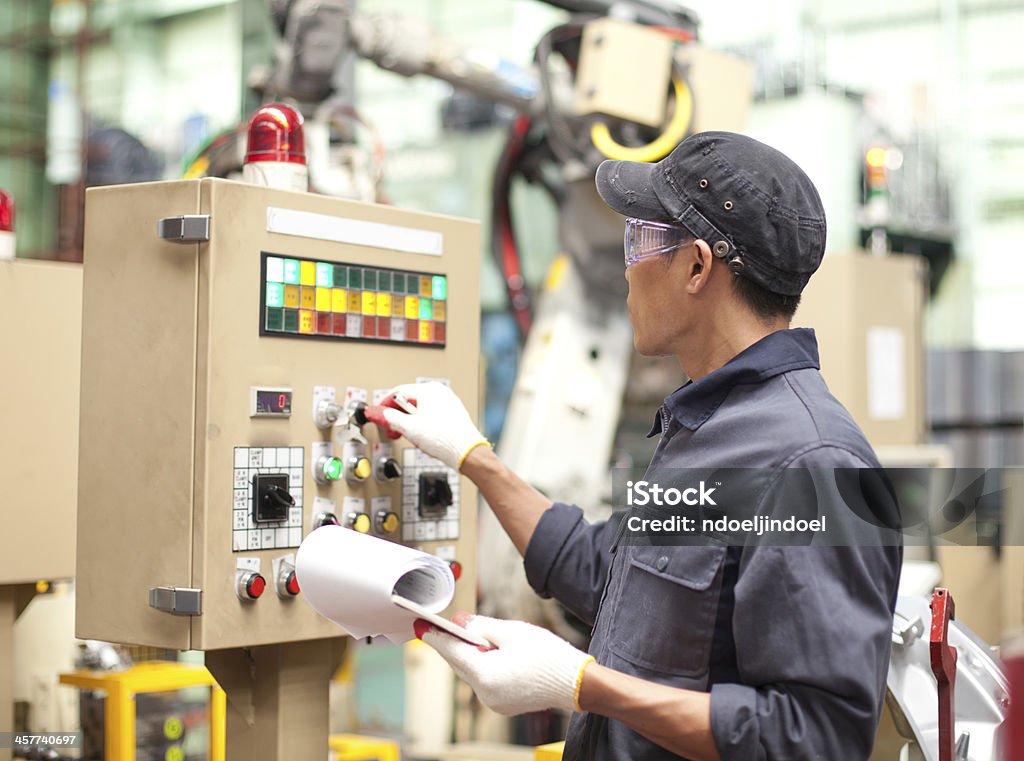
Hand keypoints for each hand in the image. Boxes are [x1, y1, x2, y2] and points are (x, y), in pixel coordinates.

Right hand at [365, 382, 489, 470]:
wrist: (467, 452)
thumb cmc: (445, 439)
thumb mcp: (409, 428)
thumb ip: (390, 418)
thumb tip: (375, 413)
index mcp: (429, 390)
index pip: (398, 392)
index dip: (384, 406)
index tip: (378, 416)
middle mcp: (440, 392)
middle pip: (409, 401)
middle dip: (399, 417)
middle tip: (395, 431)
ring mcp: (448, 402)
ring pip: (420, 410)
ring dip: (411, 423)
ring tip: (414, 437)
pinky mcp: (453, 414)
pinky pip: (432, 416)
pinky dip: (424, 425)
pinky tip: (426, 438)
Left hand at [420, 614, 594, 715]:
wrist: (575, 682)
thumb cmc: (548, 656)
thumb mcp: (512, 632)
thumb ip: (481, 626)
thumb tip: (460, 622)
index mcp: (485, 675)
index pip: (452, 651)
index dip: (435, 636)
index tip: (421, 625)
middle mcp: (485, 694)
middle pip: (460, 663)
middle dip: (455, 643)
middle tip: (446, 625)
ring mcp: (494, 702)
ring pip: (473, 672)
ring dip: (472, 654)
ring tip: (481, 636)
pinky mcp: (503, 704)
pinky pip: (485, 681)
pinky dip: (484, 665)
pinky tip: (493, 653)